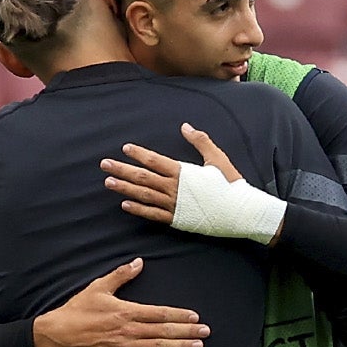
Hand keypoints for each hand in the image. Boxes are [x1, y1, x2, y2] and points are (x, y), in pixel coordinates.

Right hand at [32, 258, 208, 346]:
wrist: (58, 335)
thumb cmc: (78, 310)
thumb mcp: (98, 287)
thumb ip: (121, 275)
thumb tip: (139, 262)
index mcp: (127, 311)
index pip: (160, 313)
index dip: (180, 315)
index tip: (196, 317)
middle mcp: (129, 330)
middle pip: (164, 331)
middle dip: (187, 332)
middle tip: (206, 332)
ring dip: (180, 346)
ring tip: (198, 346)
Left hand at [103, 123, 276, 235]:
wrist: (241, 212)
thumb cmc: (232, 184)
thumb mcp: (217, 158)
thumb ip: (200, 141)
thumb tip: (184, 126)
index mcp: (183, 172)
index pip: (154, 160)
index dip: (138, 154)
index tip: (125, 148)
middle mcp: (175, 188)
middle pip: (142, 177)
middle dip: (122, 169)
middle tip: (104, 164)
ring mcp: (174, 205)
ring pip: (143, 196)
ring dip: (124, 188)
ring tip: (109, 182)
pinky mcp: (178, 219)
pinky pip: (153, 214)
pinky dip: (138, 210)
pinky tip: (125, 205)